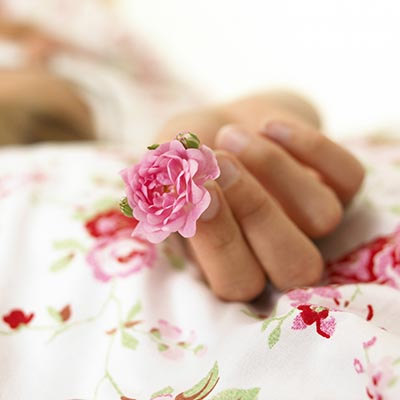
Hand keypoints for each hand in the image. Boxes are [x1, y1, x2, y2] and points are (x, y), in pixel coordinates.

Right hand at [156, 91, 364, 300]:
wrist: (226, 122)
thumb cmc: (189, 151)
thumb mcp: (164, 164)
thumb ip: (161, 182)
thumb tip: (171, 192)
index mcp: (232, 261)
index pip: (237, 282)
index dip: (219, 242)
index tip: (193, 187)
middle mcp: (279, 250)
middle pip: (296, 267)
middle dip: (256, 213)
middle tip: (218, 163)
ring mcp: (314, 221)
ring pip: (323, 216)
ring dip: (275, 169)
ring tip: (231, 133)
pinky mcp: (340, 184)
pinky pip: (349, 176)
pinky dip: (312, 146)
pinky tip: (269, 124)